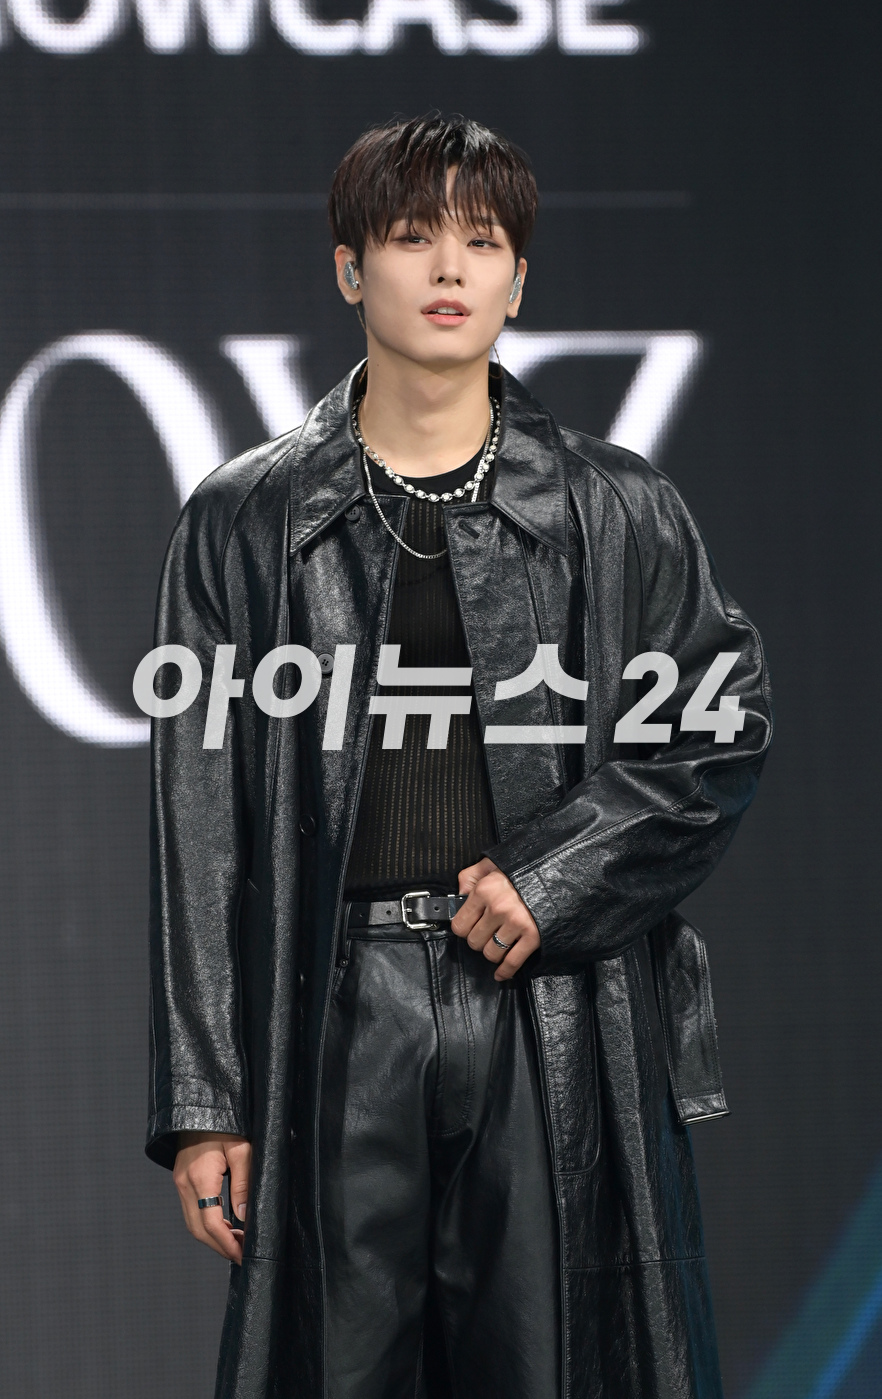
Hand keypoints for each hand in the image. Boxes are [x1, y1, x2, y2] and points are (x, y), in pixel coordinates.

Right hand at [173, 1132, 250, 1263]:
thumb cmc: (225, 1121)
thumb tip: (245, 1216)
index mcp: (200, 1178)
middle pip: (198, 1229)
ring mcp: (180, 1181)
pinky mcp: (182, 1177)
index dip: (226, 1244)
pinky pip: (191, 1209)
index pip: (210, 1223)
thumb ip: (244, 1183)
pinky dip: (206, 1222)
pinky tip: (224, 1223)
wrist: (201, 1102)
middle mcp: (185, 1183)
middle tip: (241, 1254)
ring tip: (236, 1242)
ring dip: (212, 1237)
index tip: (242, 1254)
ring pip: (192, 1222)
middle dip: (219, 1246)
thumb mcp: (242, 1149)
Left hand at [451, 857, 540, 980]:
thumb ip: (469, 876)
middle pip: (474, 942)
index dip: (463, 928)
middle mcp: (498, 908)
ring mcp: (516, 923)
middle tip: (486, 933)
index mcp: (484, 890)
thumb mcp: (490, 863)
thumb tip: (459, 895)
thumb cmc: (521, 868)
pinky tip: (501, 973)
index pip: (460, 925)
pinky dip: (505, 971)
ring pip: (491, 954)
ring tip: (498, 944)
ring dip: (493, 953)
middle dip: (478, 940)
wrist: (555, 871)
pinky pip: (512, 962)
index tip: (469, 926)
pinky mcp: (533, 936)